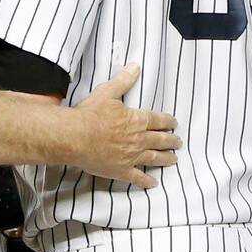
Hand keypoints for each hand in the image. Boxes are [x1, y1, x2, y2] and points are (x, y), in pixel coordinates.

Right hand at [69, 63, 181, 187]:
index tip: (174, 123)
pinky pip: (137, 178)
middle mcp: (138, 139)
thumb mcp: (106, 93)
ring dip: (166, 158)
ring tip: (173, 159)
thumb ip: (123, 81)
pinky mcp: (120, 170)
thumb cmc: (89, 114)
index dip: (168, 121)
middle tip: (178, 143)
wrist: (73, 137)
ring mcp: (131, 156)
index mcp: (136, 120)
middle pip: (160, 140)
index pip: (158, 120)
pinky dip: (146, 181)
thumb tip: (135, 67)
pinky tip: (153, 183)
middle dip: (171, 141)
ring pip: (154, 158)